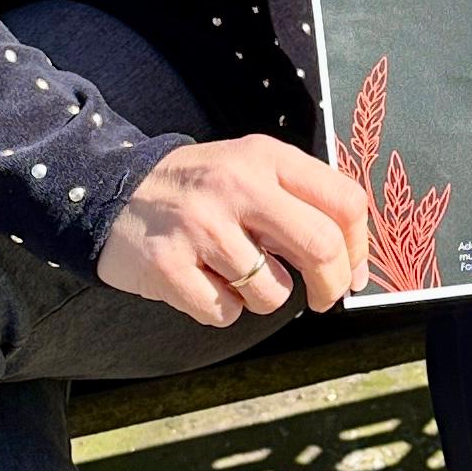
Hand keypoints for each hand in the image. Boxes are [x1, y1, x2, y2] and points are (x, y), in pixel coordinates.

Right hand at [97, 134, 371, 325]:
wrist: (112, 194)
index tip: (352, 273)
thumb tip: (352, 262)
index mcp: (265, 157)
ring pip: (272, 293)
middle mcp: (236, 186)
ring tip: (236, 274)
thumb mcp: (249, 169)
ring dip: (265, 298)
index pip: (343, 201)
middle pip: (320, 247)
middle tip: (324, 299)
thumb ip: (299, 199)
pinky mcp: (169, 266)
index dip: (359, 247)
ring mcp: (200, 226)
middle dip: (331, 286)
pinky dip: (222, 308)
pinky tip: (203, 281)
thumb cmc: (197, 191)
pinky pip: (225, 312)